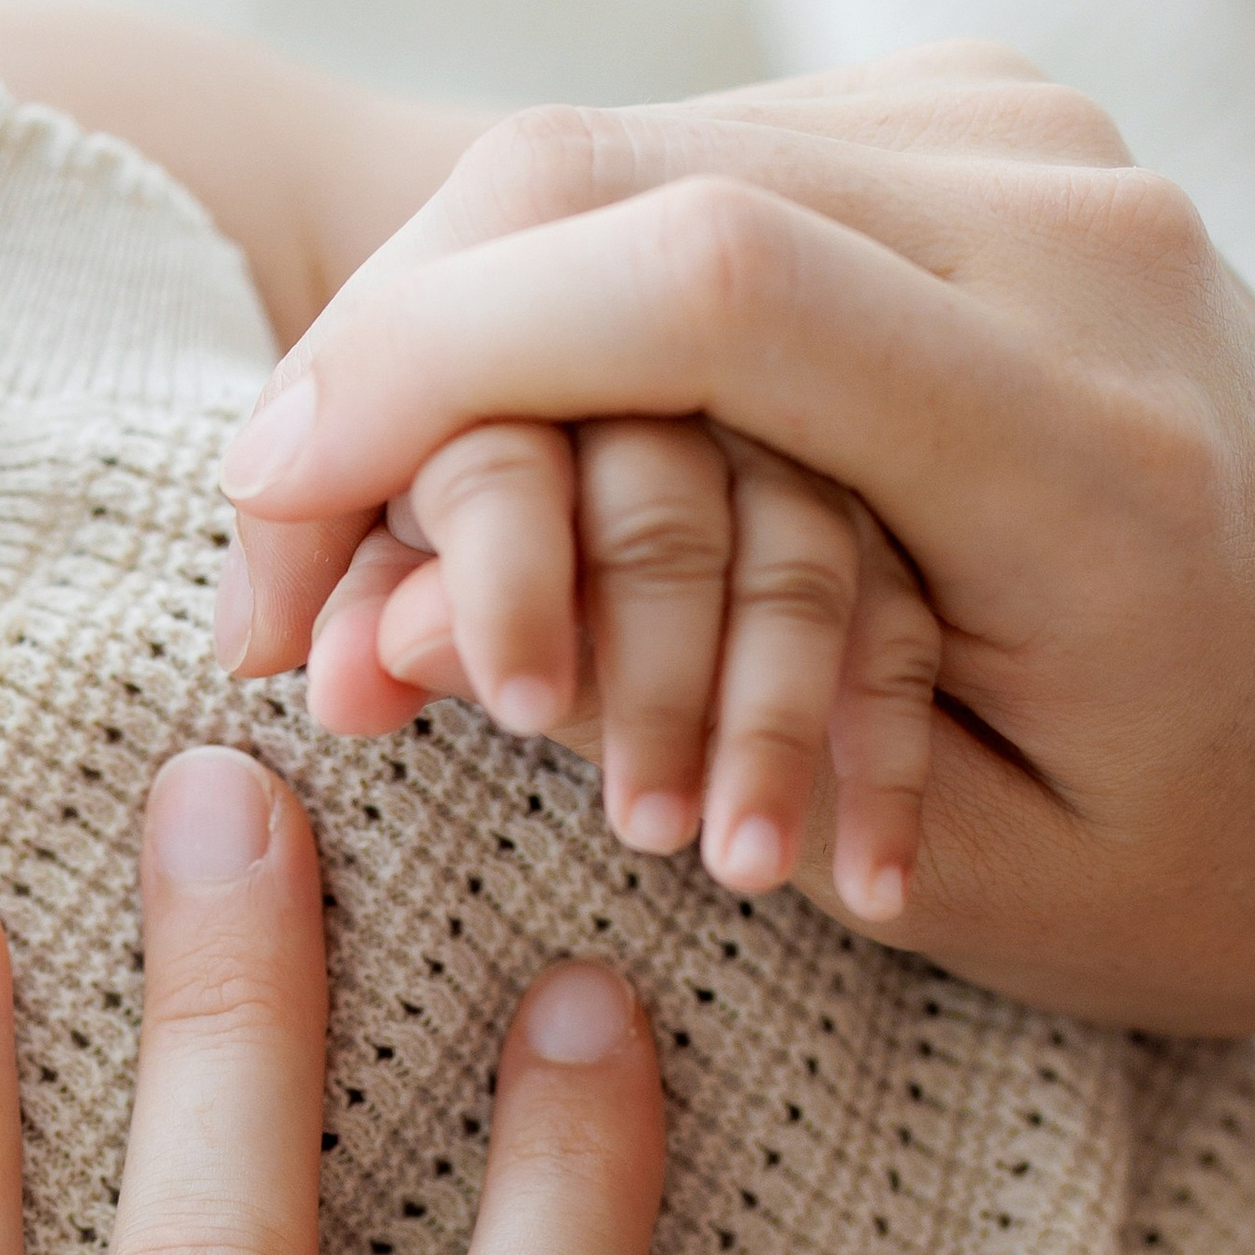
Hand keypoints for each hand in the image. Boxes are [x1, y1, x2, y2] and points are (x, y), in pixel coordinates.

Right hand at [215, 52, 1254, 1040]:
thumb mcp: (975, 869)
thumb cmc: (1227, 857)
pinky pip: (706, 170)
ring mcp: (1034, 147)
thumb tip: (411, 637)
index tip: (273, 503)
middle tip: (258, 542)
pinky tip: (480, 428)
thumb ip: (715, 722)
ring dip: (453, 323)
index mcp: (1081, 438)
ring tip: (332, 520)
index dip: (438, 367)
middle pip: (618, 171)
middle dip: (393, 349)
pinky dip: (561, 297)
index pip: (695, 286)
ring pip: (632, 146)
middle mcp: (1067, 227)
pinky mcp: (995, 140)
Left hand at [307, 418, 939, 922]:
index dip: (500, 563)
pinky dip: (886, 756)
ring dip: (768, 720)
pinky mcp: (921, 525)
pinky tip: (877, 889)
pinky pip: (911, 617)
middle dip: (641, 662)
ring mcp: (809, 437)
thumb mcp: (447, 643)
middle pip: (663, 481)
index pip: (510, 418)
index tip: (519, 708)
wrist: (775, 687)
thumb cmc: (508, 661)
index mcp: (509, 365)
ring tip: (741, 869)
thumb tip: (332, 675)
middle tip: (637, 823)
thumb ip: (397, 632)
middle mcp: (658, 374)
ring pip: (797, 550)